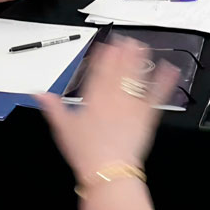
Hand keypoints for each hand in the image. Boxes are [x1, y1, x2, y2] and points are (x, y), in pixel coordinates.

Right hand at [36, 38, 178, 179]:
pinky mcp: (147, 116)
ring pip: (137, 78)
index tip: (108, 45)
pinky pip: (157, 95)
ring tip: (143, 47)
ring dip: (140, 61)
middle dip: (124, 54)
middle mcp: (114, 99)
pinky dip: (164, 82)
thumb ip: (54, 107)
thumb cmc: (86, 153)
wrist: (108, 170)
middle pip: (120, 71)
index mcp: (94, 100)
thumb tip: (40, 93)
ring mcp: (132, 106)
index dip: (105, 57)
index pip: (100, 72)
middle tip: (128, 39)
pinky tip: (170, 70)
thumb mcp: (64, 129)